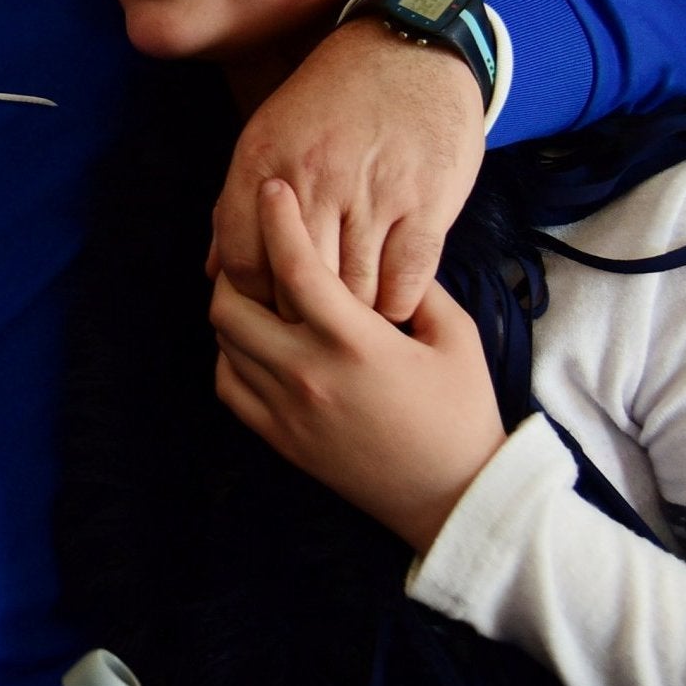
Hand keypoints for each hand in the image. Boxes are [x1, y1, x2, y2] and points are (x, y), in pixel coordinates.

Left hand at [211, 178, 505, 552]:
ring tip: (259, 292)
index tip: (272, 189)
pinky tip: (260, 344)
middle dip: (236, 266)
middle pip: (231, 303)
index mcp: (353, 342)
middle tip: (257, 250)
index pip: (294, 266)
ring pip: (224, 341)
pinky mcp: (277, 438)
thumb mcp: (456, 338)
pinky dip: (232, 355)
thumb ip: (417, 287)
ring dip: (233, 308)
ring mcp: (285, 409)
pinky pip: (229, 384)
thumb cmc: (460, 412)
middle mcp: (307, 372)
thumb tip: (382, 252)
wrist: (451, 496)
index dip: (276, 219)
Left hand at [212, 17, 482, 318]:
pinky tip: (389, 303)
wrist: (409, 49)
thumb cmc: (331, 102)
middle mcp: (312, 179)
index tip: (269, 306)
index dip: (253, 299)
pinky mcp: (427, 204)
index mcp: (263, 164)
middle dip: (301, 316)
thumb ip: (237, 206)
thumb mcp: (269, 137)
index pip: (243, 264)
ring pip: (352, 293)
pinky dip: (395, 305)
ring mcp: (372, 193)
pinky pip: (404, 282)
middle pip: (295, 286)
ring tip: (352, 322)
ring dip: (351, 317)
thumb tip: (214, 273)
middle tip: (312, 326)